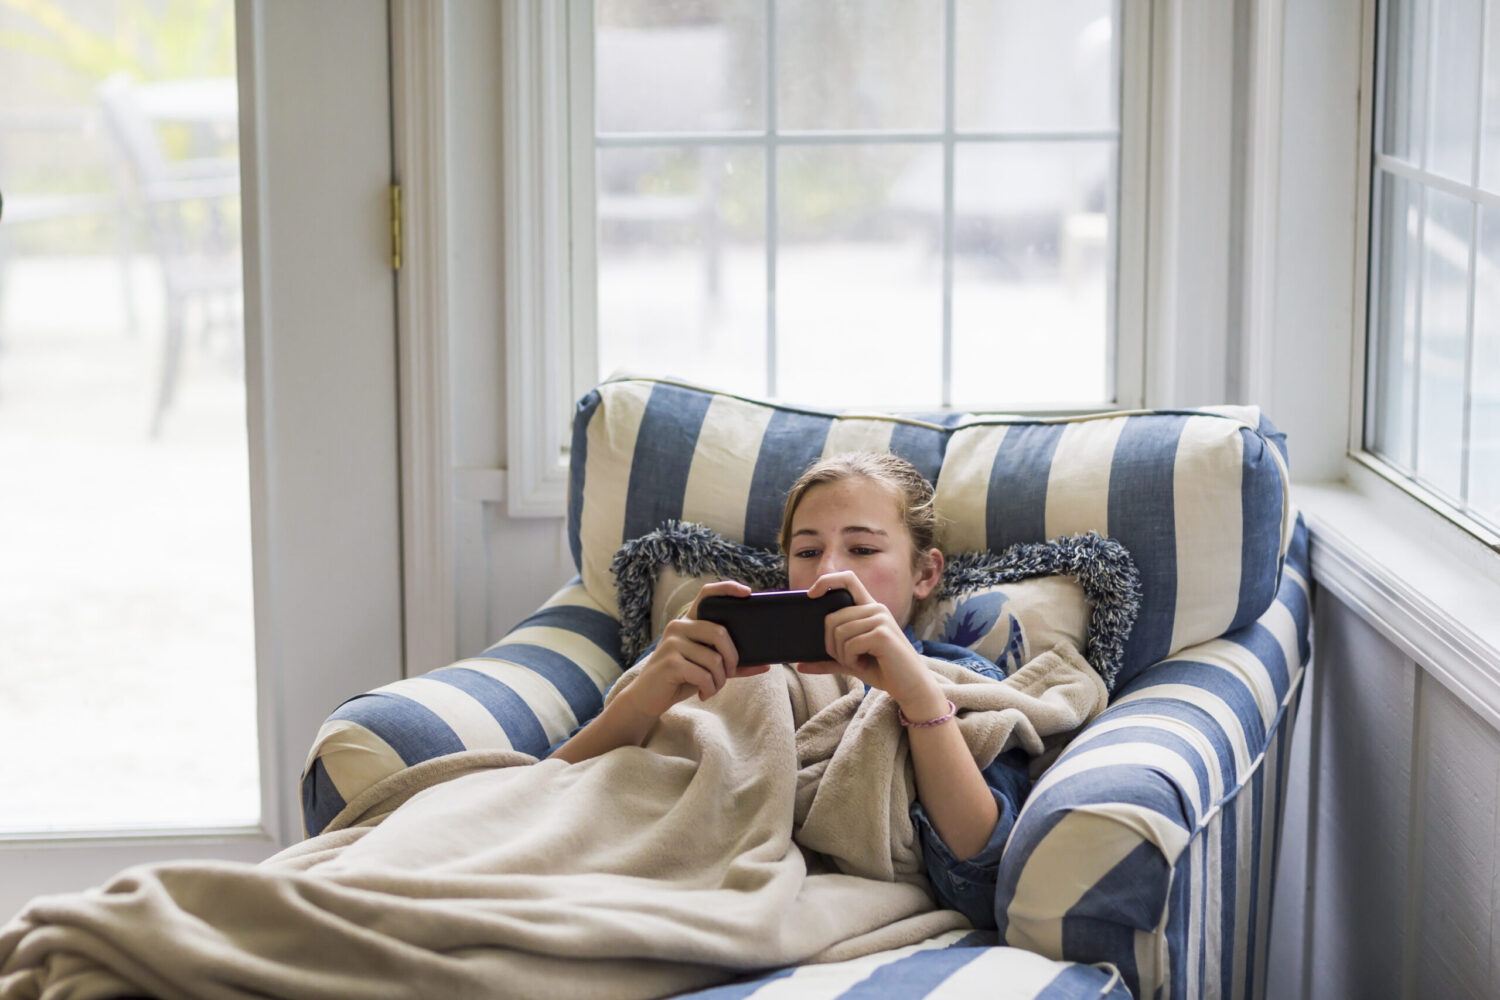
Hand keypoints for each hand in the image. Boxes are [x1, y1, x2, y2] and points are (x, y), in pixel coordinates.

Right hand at [616, 580, 768, 720]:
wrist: (647, 698)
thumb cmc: (680, 679)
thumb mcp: (707, 668)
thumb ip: (733, 664)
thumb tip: (766, 665)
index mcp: (688, 622)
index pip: (706, 594)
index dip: (727, 589)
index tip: (747, 593)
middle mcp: (678, 626)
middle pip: (720, 633)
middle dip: (732, 659)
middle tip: (728, 674)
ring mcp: (672, 643)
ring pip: (714, 659)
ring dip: (720, 680)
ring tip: (712, 688)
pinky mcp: (670, 663)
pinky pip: (703, 675)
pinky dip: (710, 688)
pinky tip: (703, 694)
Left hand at [793, 572, 937, 708]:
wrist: (912, 686)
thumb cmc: (884, 671)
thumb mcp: (851, 662)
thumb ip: (829, 660)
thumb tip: (800, 665)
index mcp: (869, 609)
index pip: (848, 579)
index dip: (827, 581)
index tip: (811, 594)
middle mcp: (876, 608)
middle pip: (832, 618)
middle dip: (831, 645)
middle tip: (847, 659)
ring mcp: (880, 619)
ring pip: (839, 632)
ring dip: (843, 655)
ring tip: (859, 662)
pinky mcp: (882, 634)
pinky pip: (850, 644)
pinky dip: (852, 659)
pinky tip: (865, 664)